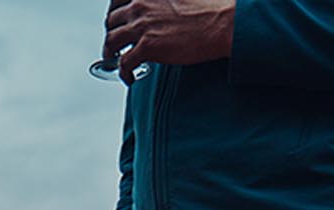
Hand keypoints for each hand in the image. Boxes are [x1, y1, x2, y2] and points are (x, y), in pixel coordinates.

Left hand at [103, 0, 235, 78]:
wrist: (222, 23)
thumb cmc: (209, 9)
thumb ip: (161, 1)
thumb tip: (159, 11)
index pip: (117, 0)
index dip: (113, 12)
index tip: (115, 21)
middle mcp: (140, 3)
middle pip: (111, 21)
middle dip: (112, 33)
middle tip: (116, 44)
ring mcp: (142, 25)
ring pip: (111, 41)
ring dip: (111, 53)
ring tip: (116, 61)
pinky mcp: (147, 46)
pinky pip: (124, 63)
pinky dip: (123, 73)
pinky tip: (129, 77)